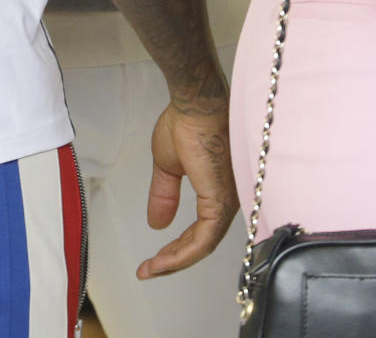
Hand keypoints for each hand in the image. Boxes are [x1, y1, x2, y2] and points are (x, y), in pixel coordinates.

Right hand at [138, 100, 238, 277]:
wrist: (194, 104)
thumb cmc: (187, 122)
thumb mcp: (167, 166)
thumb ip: (164, 194)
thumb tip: (157, 222)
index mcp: (216, 191)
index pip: (198, 231)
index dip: (175, 248)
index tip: (153, 259)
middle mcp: (226, 200)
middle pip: (200, 243)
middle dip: (173, 260)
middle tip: (150, 270)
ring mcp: (226, 202)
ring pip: (202, 246)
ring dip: (175, 261)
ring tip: (151, 269)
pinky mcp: (220, 202)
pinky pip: (203, 239)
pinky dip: (182, 253)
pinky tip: (163, 260)